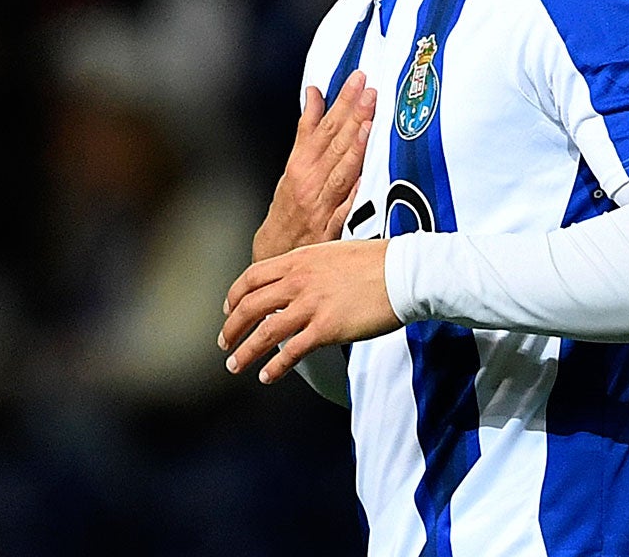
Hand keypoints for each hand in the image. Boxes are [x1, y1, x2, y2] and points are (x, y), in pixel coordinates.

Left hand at [219, 238, 400, 382]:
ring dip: (245, 351)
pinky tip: (267, 376)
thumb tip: (297, 283)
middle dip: (232, 327)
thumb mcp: (332, 253)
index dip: (234, 296)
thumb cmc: (376, 261)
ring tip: (235, 365)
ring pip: (265, 331)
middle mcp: (298, 281)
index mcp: (298, 260)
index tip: (228, 311)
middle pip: (250, 306)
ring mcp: (311, 305)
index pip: (252, 278)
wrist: (403, 271)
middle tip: (225, 343)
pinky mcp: (326, 328)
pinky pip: (291, 351)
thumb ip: (309, 268)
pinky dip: (275, 365)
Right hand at [251, 73, 377, 263]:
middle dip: (353, 115)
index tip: (357, 80)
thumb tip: (315, 93)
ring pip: (339, 172)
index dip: (341, 101)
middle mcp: (309, 181)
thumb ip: (308, 128)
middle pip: (334, 143)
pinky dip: (351, 195)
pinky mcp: (328, 230)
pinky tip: (363, 179)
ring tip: (368, 124)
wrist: (275, 249)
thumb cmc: (288, 204)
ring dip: (354, 148)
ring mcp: (319, 205)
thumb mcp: (293, 162)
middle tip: (370, 91)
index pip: (324, 125)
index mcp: (301, 163)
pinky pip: (342, 211)